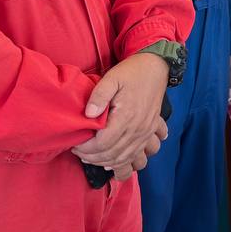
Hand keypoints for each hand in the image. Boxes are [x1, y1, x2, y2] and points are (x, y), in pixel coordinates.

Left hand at [71, 52, 169, 179]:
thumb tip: (88, 114)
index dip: (86, 148)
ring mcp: (145, 133)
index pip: (102, 144)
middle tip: (79, 152)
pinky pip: (138, 156)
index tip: (75, 145)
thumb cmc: (132, 72)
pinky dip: (125, 164)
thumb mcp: (112, 78)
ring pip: (125, 159)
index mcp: (127, 117)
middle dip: (92, 158)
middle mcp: (138, 129)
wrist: (155, 68)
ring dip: (107, 163)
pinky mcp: (150, 133)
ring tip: (93, 158)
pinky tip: (114, 163)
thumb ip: (99, 95)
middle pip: (112, 154)